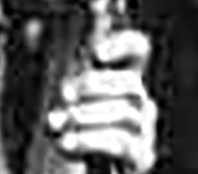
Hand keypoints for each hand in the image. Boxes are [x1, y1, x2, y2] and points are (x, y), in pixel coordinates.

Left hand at [46, 30, 157, 172]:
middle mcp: (138, 104)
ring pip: (127, 113)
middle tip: (63, 94)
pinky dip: (90, 140)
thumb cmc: (60, 139)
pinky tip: (66, 144)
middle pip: (132, 83)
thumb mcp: (60, 102)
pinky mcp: (140, 158)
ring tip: (57, 124)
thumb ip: (67, 79)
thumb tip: (54, 39)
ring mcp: (143, 133)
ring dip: (86, 116)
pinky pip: (122, 143)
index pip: (138, 50)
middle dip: (94, 86)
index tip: (96, 54)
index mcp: (119, 83)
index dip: (124, 44)